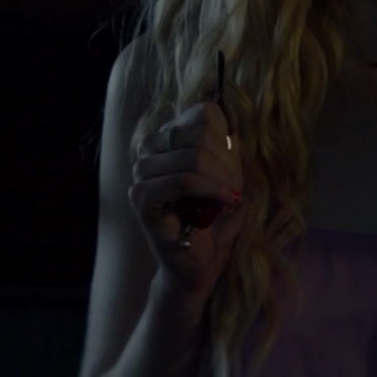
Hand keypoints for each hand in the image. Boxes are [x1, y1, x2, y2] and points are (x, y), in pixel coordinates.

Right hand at [127, 98, 245, 299]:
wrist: (199, 262)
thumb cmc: (215, 217)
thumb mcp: (230, 176)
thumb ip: (229, 149)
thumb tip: (232, 132)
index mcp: (170, 136)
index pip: (204, 113)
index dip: (227, 139)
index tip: (235, 167)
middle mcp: (150, 148)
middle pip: (199, 133)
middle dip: (227, 163)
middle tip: (235, 188)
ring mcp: (142, 172)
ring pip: (193, 156)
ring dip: (222, 179)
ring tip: (229, 199)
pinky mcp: (141, 197)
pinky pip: (183, 180)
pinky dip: (211, 190)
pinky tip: (226, 202)